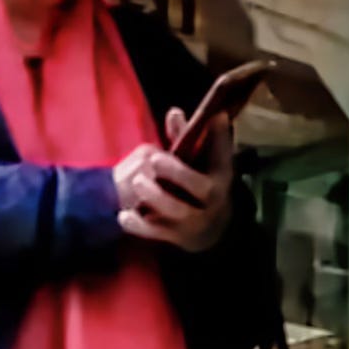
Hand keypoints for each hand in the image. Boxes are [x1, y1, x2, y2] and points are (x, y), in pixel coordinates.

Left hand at [115, 113, 233, 252]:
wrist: (209, 231)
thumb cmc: (198, 186)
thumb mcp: (199, 164)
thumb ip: (183, 139)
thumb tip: (174, 111)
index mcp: (221, 176)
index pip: (224, 155)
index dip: (222, 137)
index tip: (216, 116)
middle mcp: (214, 200)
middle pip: (202, 188)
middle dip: (178, 172)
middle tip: (154, 158)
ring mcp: (197, 221)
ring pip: (179, 211)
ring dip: (157, 196)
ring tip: (137, 181)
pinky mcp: (179, 237)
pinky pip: (159, 232)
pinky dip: (140, 226)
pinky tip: (124, 215)